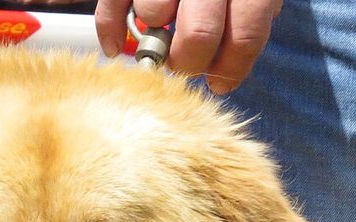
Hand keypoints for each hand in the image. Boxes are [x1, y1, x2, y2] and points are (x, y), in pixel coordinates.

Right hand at [95, 0, 282, 93]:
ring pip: (153, 14)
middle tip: (185, 61)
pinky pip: (113, 6)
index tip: (220, 81)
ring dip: (154, 34)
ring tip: (161, 29)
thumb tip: (223, 74)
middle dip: (189, 62)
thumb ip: (244, 20)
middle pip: (198, 36)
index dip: (231, 68)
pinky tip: (116, 46)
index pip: (244, 37)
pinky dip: (110, 29)